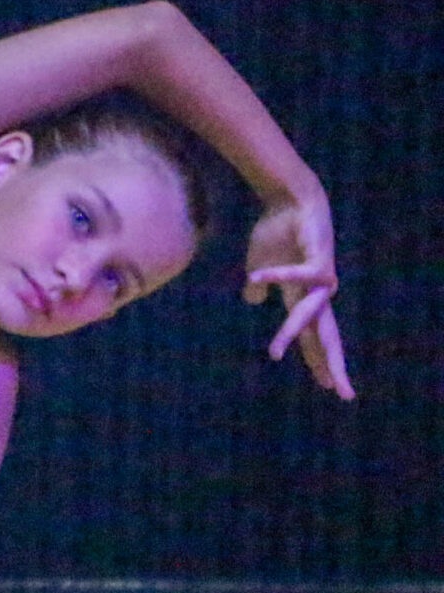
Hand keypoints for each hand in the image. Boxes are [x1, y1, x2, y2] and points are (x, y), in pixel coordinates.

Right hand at [241, 193, 353, 397]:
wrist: (290, 200)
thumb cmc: (276, 229)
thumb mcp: (258, 263)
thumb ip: (258, 284)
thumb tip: (253, 299)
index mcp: (304, 298)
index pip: (315, 336)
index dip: (319, 360)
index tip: (327, 385)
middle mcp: (318, 293)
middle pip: (327, 336)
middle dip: (332, 364)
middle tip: (340, 392)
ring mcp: (321, 277)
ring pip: (310, 316)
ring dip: (292, 336)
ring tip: (274, 355)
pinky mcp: (320, 258)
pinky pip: (298, 275)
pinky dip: (277, 275)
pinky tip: (257, 275)